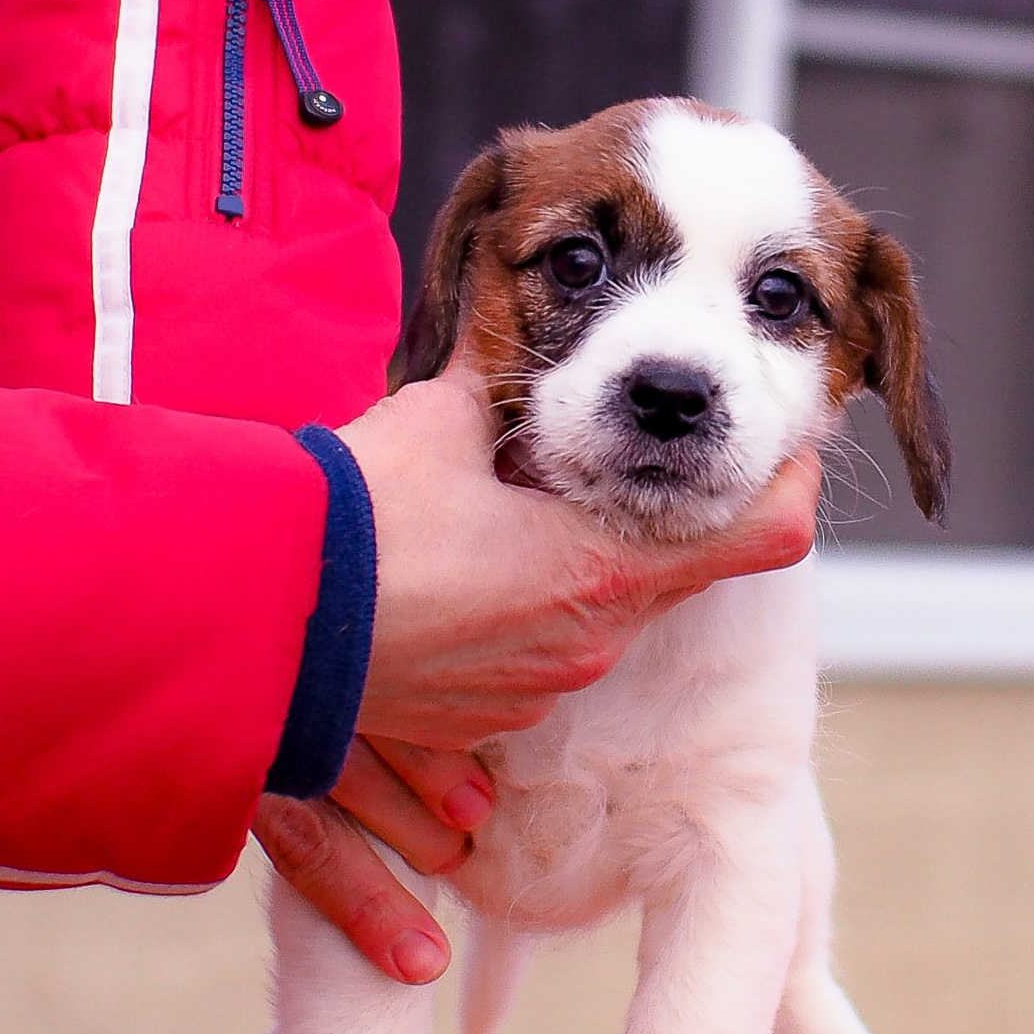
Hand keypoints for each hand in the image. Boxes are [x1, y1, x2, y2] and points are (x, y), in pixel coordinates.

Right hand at [254, 363, 820, 984]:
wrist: (248, 630)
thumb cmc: (351, 521)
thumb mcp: (436, 420)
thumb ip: (497, 376)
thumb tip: (505, 307)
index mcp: (605, 569)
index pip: (764, 535)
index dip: (785, 482)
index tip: (780, 446)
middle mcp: (590, 646)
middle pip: (663, 570)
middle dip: (637, 514)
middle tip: (591, 455)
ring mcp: (535, 696)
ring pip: (588, 615)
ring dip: (562, 566)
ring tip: (490, 515)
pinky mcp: (477, 726)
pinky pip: (523, 663)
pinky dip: (506, 619)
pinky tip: (446, 576)